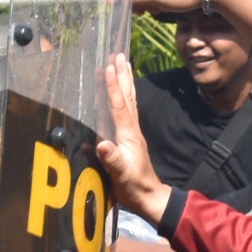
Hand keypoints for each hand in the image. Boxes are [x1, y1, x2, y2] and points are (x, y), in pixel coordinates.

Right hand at [96, 55, 169, 223]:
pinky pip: (127, 110)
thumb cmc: (134, 188)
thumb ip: (112, 160)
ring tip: (122, 64)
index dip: (112, 87)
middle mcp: (131, 129)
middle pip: (127, 97)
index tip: (108, 67)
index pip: (119, 106)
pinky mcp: (130, 138)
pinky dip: (124, 96)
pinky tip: (120, 93)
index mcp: (128, 135)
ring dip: (125, 81)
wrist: (149, 197)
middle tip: (118, 55)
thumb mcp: (122, 175)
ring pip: (129, 101)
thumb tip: (102, 144)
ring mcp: (132, 133)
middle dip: (122, 75)